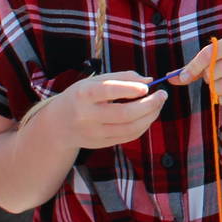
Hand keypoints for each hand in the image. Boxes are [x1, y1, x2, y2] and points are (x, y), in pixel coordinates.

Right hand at [53, 72, 167, 148]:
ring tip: (159, 104)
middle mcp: (87, 115)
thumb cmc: (82, 96)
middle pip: (124, 114)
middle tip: (162, 95)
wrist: (59, 124)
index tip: (147, 87)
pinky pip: (128, 136)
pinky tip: (149, 116)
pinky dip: (143, 126)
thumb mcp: (94, 81)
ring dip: (150, 116)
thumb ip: (122, 78)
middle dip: (149, 105)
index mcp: (84, 94)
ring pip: (130, 128)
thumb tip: (149, 80)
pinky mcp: (101, 144)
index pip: (109, 91)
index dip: (130, 89)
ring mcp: (94, 133)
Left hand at [173, 35, 221, 110]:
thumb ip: (192, 67)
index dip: (194, 66)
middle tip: (216, 76)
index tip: (186, 75)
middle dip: (208, 77)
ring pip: (218, 87)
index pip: (209, 53)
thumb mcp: (215, 59)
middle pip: (212, 72)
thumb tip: (170, 77)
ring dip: (215, 89)